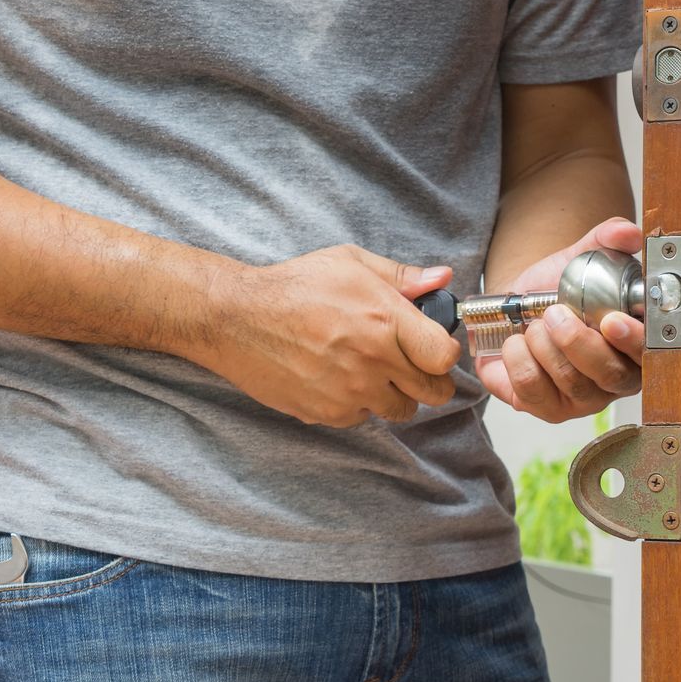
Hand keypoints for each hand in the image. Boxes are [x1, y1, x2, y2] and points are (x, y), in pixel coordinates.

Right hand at [195, 245, 462, 427]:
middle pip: (433, 393)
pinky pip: (363, 418)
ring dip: (395, 395)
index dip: (444, 354)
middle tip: (413, 367)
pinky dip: (359, 405)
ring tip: (372, 371)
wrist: (235, 318)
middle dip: (429, 381)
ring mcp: (350, 392)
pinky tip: (341, 379)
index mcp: (385, 321)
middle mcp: (372, 361)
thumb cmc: (293, 286)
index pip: (445, 357)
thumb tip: (442, 279)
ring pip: (400, 411)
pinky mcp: (327, 413)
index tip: (434, 347)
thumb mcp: (350, 263)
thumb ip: (402, 277)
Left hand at [480, 217, 644, 422]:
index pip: (649, 354)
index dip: (634, 341)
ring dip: (544, 347)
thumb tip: (627, 232)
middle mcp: (615, 378)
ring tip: (534, 323)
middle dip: (578, 344)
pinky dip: (517, 360)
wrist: (513, 309)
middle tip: (554, 314)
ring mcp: (582, 399)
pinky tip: (516, 342)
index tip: (612, 321)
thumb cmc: (555, 292)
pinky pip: (533, 392)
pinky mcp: (547, 408)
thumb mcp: (578, 260)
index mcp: (635, 345)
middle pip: (610, 375)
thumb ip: (605, 242)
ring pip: (571, 383)